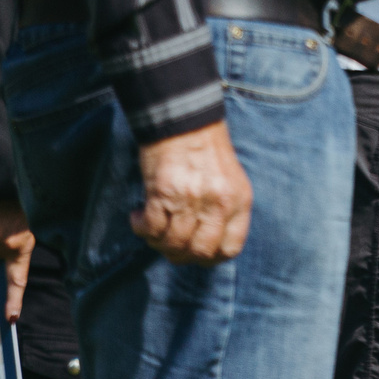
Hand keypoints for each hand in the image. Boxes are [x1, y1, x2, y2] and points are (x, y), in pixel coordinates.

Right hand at [133, 122, 252, 265]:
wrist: (186, 120)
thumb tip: (204, 248)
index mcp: (239, 201)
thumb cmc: (207, 151)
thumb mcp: (230, 182)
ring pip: (172, 243)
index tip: (195, 253)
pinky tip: (139, 216)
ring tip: (152, 227)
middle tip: (168, 244)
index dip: (210, 258)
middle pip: (199, 252)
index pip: (230, 249)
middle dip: (179, 255)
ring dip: (157, 242)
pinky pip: (150, 228)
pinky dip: (141, 228)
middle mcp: (219, 203)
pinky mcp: (164, 193)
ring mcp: (192, 199)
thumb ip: (224, 212)